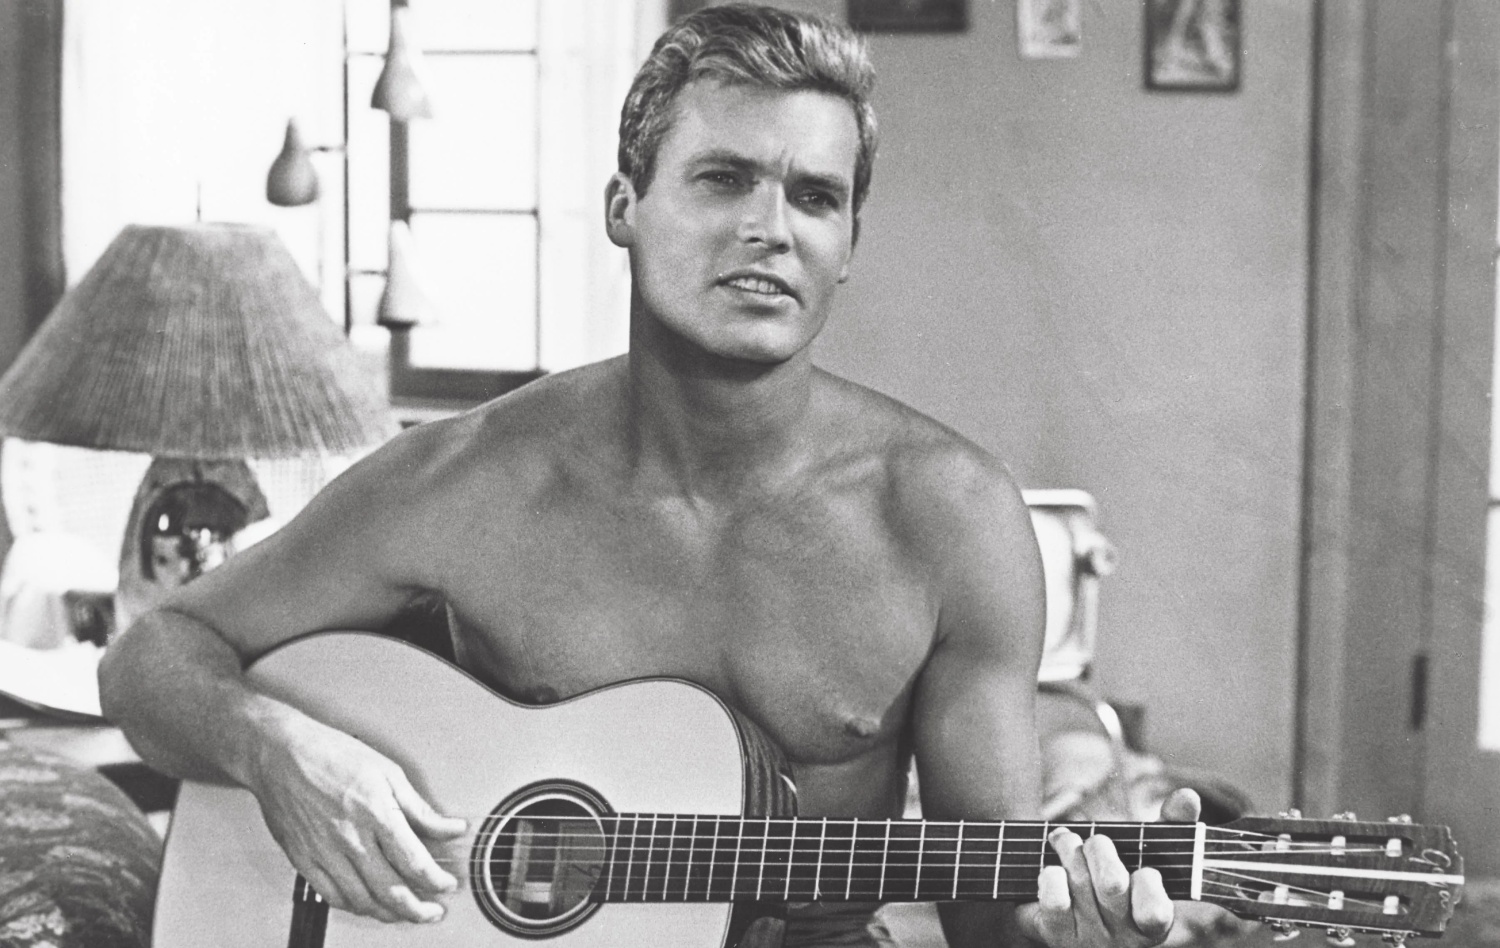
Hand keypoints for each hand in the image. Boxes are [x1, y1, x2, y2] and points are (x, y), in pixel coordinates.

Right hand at [248, 717, 467, 923]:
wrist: (279, 754)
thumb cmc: (332, 755)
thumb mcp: (388, 772)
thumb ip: (420, 809)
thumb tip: (451, 828)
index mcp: (376, 813)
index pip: (414, 862)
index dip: (436, 881)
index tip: (448, 885)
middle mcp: (351, 838)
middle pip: (391, 890)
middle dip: (419, 909)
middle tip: (433, 912)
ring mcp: (325, 853)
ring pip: (362, 900)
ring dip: (390, 914)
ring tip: (406, 912)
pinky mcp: (304, 861)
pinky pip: (333, 897)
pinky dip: (356, 907)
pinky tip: (369, 904)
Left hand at [1016, 789, 1203, 947]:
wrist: (1074, 920)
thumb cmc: (1120, 883)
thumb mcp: (1148, 858)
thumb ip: (1171, 828)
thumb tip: (1188, 796)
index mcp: (1155, 921)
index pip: (1156, 910)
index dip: (1148, 884)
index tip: (1144, 870)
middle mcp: (1123, 937)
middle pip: (1112, 883)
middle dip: (1099, 848)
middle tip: (1095, 840)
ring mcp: (1089, 939)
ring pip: (1080, 884)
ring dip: (1069, 849)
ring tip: (1065, 840)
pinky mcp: (1057, 935)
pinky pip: (1054, 900)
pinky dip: (1051, 875)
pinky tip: (1053, 869)